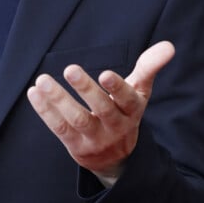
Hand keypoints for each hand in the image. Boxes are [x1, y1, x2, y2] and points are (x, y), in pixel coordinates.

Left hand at [27, 41, 174, 176]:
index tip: (106, 74)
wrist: (115, 156)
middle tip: (70, 69)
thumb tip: (169, 46)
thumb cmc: (125, 111)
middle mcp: (116, 127)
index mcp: (132, 111)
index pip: (128, 100)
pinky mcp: (76, 146)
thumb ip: (149, 67)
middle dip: (86, 90)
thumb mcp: (140, 91)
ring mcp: (95, 139)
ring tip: (43, 80)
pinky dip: (45, 111)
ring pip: (77, 120)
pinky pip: (59, 129)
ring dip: (58, 100)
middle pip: (102, 110)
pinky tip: (35, 93)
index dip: (118, 88)